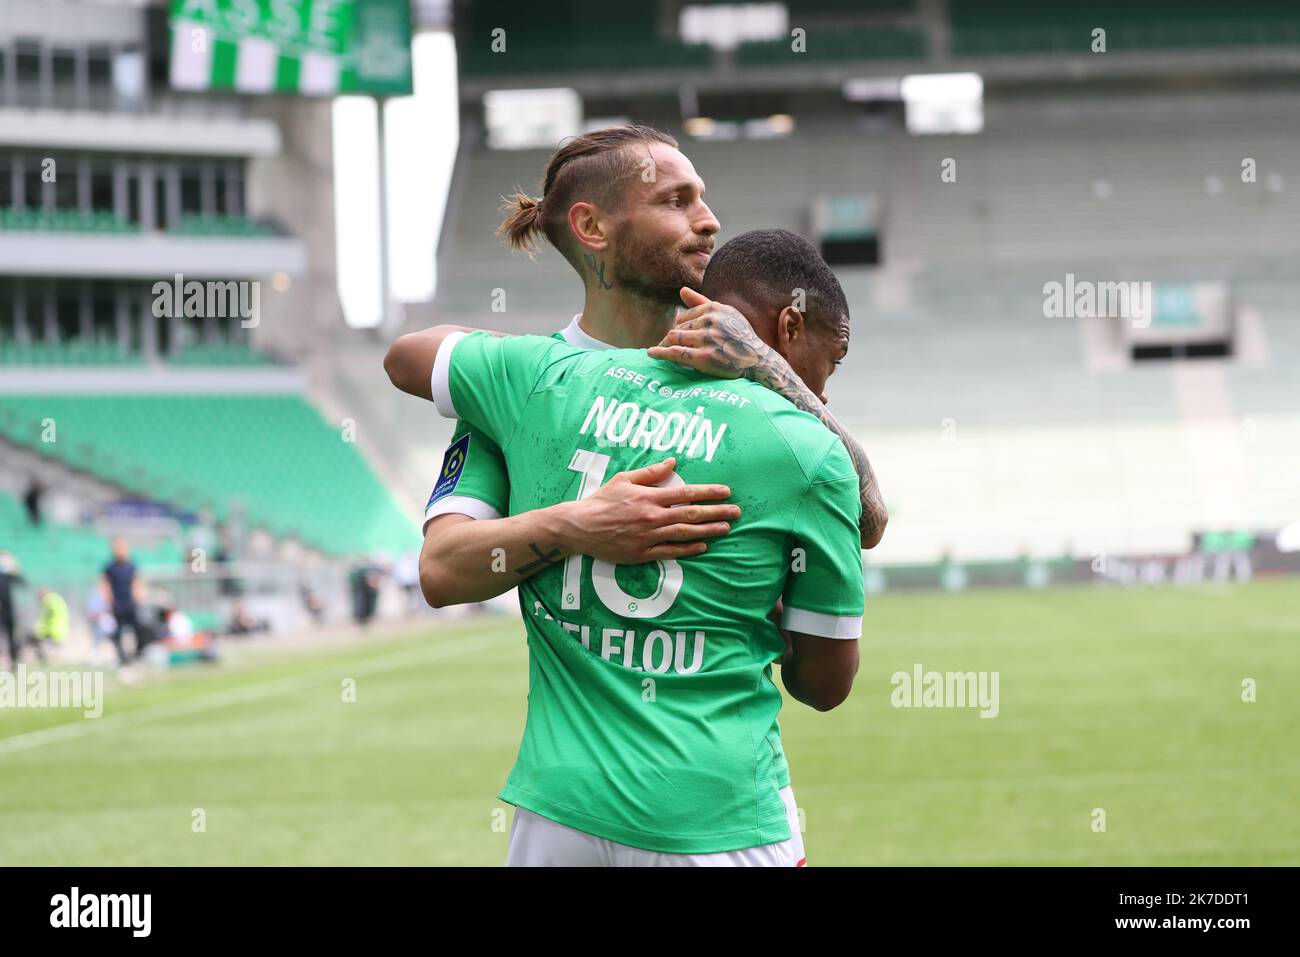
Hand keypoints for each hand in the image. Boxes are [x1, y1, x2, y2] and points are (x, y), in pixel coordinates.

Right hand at [556, 457, 739, 563]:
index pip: (686, 493)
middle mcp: (652, 517)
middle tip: (736, 511)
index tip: (726, 491)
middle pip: (691, 514)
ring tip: (726, 528)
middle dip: (716, 512)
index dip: (708, 492)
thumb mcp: (624, 479)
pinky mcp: (642, 553)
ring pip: (684, 533)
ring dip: (708, 531)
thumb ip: (650, 473)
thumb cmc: (602, 501)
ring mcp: (648, 536)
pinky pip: (670, 552)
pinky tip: (703, 546)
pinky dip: (688, 549)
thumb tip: (673, 462)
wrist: (580, 527)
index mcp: (649, 497)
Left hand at [646, 287, 769, 379]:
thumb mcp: (726, 315)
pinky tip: (651, 354)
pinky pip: (677, 353)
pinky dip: (661, 353)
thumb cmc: (741, 337)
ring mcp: (708, 339)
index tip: (676, 336)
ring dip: (664, 345)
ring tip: (658, 351)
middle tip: (663, 347)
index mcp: (714, 308)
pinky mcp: (706, 357)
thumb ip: (702, 303)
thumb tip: (681, 290)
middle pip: (678, 327)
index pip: (684, 315)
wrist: (757, 361)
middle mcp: (711, 321)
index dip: (678, 327)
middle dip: (670, 337)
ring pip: (674, 337)